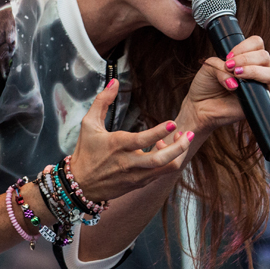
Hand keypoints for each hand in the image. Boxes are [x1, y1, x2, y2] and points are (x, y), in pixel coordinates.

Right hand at [68, 79, 191, 203]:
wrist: (80, 186)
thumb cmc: (85, 153)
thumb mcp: (88, 124)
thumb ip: (102, 101)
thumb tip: (114, 81)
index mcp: (117, 146)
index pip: (143, 140)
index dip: (160, 132)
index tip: (173, 122)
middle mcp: (128, 163)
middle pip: (161, 160)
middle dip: (180, 147)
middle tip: (189, 133)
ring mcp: (136, 176)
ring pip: (165, 169)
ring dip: (177, 154)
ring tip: (181, 139)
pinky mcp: (139, 184)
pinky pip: (160, 174)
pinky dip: (167, 161)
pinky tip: (165, 148)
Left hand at [182, 35, 269, 133]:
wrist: (199, 107)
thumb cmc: (205, 85)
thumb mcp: (209, 67)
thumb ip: (220, 66)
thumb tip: (234, 81)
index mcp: (247, 60)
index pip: (257, 44)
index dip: (244, 47)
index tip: (228, 57)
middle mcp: (257, 72)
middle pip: (265, 57)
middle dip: (246, 59)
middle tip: (230, 67)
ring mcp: (260, 89)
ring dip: (254, 72)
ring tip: (237, 76)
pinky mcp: (260, 106)